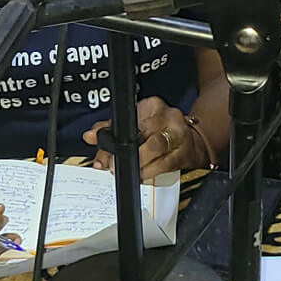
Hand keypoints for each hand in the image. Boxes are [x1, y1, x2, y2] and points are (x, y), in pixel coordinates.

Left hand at [84, 97, 209, 179]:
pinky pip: (165, 164)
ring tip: (128, 171)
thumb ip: (108, 130)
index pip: (127, 120)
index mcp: (151, 106)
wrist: (192, 141)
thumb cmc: (158, 131)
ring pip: (154, 147)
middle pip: (140, 134)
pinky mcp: (184, 153)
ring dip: (137, 163)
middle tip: (112, 166)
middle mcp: (166, 116)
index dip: (111, 138)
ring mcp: (178, 134)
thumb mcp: (133, 125)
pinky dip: (150, 171)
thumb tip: (89, 136)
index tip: (103, 154)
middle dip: (123, 153)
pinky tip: (142, 175)